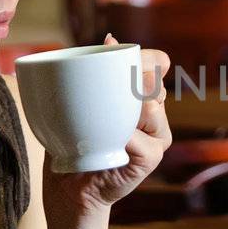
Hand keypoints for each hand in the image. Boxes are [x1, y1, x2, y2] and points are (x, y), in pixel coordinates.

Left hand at [41, 37, 172, 218]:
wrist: (69, 189)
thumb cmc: (72, 143)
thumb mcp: (82, 102)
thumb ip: (97, 73)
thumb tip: (110, 39)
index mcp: (141, 95)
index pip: (157, 64)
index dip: (145, 57)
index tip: (113, 51)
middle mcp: (155, 113)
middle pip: (154, 82)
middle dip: (130, 82)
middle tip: (103, 100)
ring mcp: (158, 136)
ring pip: (149, 105)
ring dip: (121, 112)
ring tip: (100, 128)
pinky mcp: (153, 157)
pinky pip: (140, 136)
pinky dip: (120, 137)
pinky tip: (106, 143)